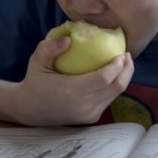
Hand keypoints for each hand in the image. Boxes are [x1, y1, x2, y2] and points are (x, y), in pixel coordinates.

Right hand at [10, 37, 134, 125]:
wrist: (29, 109)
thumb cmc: (35, 81)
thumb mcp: (36, 61)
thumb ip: (49, 48)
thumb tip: (68, 39)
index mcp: (71, 91)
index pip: (104, 79)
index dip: (118, 66)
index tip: (122, 53)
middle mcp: (83, 105)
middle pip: (117, 87)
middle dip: (127, 70)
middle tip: (127, 56)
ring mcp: (89, 114)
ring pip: (116, 95)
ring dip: (123, 78)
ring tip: (122, 64)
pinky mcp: (91, 119)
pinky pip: (109, 100)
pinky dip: (114, 87)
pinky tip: (113, 75)